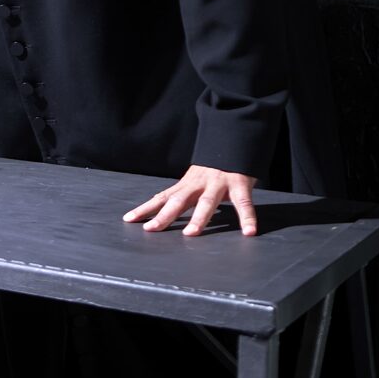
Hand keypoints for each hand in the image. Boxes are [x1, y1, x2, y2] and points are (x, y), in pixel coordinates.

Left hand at [123, 164, 259, 236]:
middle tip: (151, 229)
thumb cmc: (211, 169)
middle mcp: (198, 185)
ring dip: (198, 218)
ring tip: (191, 234)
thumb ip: (180, 195)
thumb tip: (158, 206)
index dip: (146, 208)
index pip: (161, 198)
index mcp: (185, 185)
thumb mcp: (192, 181)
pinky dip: (247, 217)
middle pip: (178, 201)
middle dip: (164, 215)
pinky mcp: (240, 185)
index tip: (129, 219)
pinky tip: (249, 232)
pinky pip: (244, 203)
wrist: (232, 143)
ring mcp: (218, 184)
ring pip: (207, 202)